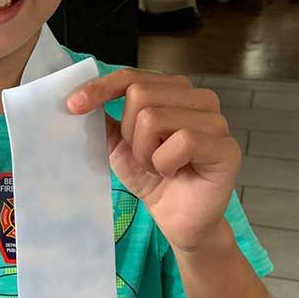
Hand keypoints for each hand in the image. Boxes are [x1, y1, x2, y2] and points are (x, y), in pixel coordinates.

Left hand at [67, 69, 240, 252]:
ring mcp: (216, 120)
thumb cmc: (154, 179)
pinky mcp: (226, 147)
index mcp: (174, 91)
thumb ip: (105, 119)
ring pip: (153, 118)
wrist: (178, 220)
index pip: (131, 76)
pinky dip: (165, 163)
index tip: (72, 106)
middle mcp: (199, 98)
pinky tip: (175, 173)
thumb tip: (79, 98)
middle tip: (144, 158)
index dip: (100, 88)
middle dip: (129, 134)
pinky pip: (181, 141)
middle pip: (139, 95)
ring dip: (145, 153)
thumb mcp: (120, 145)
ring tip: (160, 167)